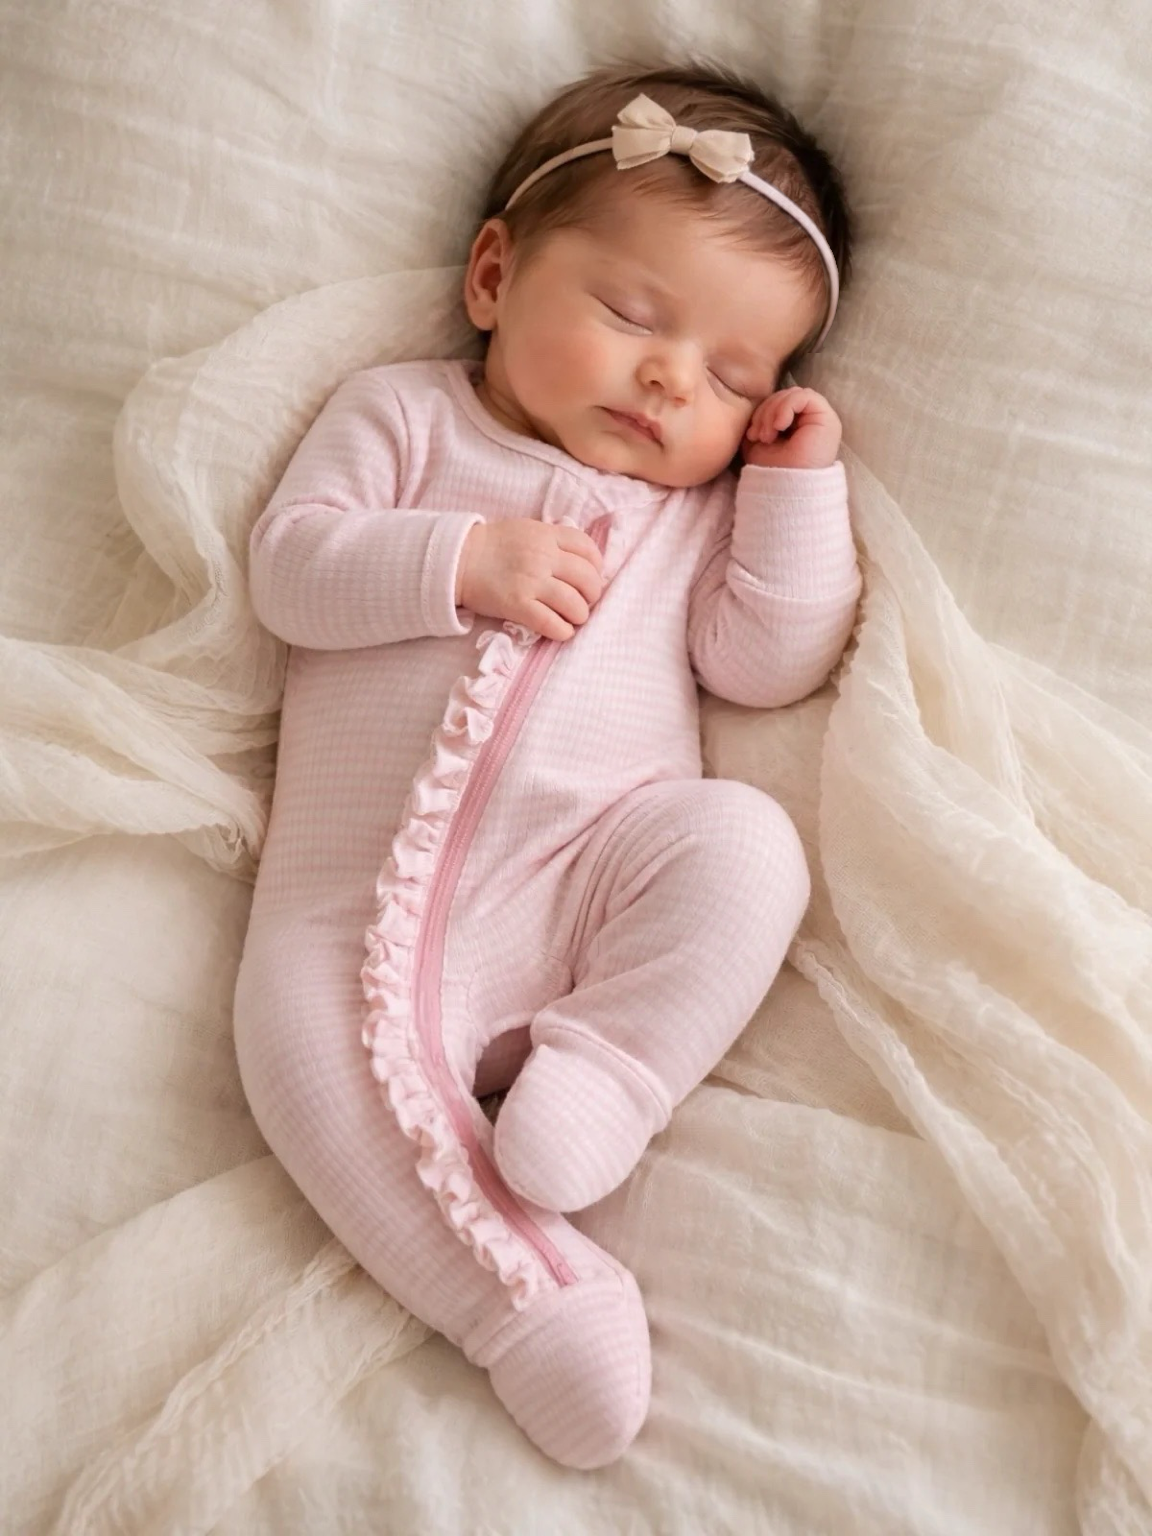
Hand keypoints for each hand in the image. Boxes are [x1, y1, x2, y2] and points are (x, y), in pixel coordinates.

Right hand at [455, 519, 604, 641]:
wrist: (457, 560)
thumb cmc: (492, 546)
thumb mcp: (526, 530)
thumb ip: (552, 540)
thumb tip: (579, 559)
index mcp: (547, 535)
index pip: (588, 549)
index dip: (597, 567)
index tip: (592, 578)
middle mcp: (543, 557)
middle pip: (587, 579)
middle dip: (592, 595)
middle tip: (585, 602)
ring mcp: (531, 582)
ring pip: (574, 604)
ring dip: (580, 615)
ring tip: (573, 618)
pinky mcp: (518, 606)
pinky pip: (552, 623)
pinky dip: (563, 631)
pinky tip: (562, 631)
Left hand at [743, 387, 841, 469]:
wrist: (786, 489)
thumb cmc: (772, 471)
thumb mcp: (758, 441)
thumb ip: (761, 420)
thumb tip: (759, 406)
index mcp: (797, 425)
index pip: (779, 402)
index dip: (762, 412)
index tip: (752, 435)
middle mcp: (811, 420)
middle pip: (785, 395)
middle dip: (766, 411)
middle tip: (757, 435)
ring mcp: (820, 418)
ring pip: (793, 394)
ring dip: (773, 410)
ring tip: (767, 435)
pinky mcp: (826, 417)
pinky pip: (804, 396)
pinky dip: (786, 407)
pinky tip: (779, 426)